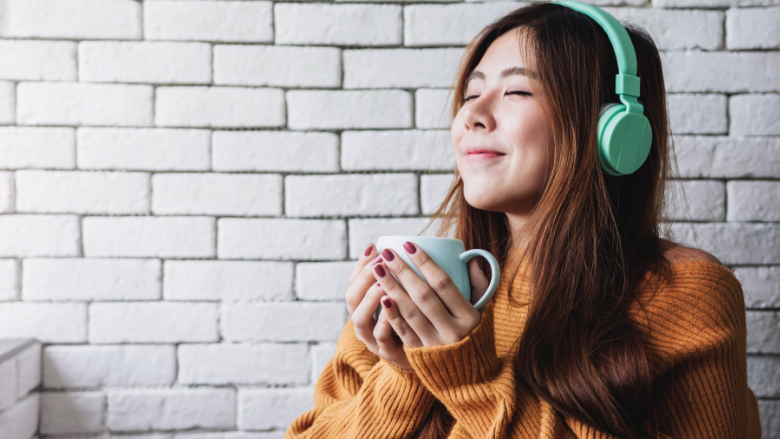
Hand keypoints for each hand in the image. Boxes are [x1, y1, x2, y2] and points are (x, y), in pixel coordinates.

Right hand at [345, 243, 413, 369]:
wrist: (425, 359)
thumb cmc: (416, 322)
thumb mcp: (406, 297)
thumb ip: (404, 277)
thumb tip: (408, 245)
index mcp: (363, 305)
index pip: (354, 281)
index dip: (361, 264)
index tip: (374, 247)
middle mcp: (362, 320)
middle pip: (352, 297)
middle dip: (364, 277)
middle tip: (380, 262)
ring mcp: (371, 338)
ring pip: (359, 318)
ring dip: (370, 298)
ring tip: (383, 283)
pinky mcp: (385, 351)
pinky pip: (380, 337)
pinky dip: (384, 322)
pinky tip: (392, 307)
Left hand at [372, 242, 489, 349]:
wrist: (469, 376)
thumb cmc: (475, 334)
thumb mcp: (483, 310)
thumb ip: (480, 284)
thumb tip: (470, 257)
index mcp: (469, 317)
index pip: (444, 284)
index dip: (425, 263)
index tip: (408, 245)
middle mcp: (452, 331)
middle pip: (423, 296)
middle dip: (403, 271)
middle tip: (387, 253)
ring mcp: (435, 345)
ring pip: (410, 312)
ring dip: (392, 288)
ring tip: (378, 269)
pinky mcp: (419, 355)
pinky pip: (403, 332)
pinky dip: (391, 314)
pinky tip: (381, 297)